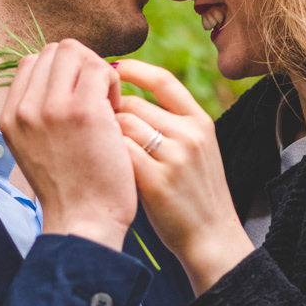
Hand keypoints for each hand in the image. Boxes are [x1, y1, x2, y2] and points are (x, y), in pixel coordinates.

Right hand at [0, 40, 133, 250]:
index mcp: (10, 116)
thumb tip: (60, 77)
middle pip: (56, 50)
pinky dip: (114, 85)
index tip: (77, 99)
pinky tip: (116, 113)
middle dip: (81, 66)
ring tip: (106, 107)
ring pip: (78, 52)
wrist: (82, 222)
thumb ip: (38, 112)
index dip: (62, 72)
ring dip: (98, 73)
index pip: (33, 61)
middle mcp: (25, 109)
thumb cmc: (69, 188)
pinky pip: (102, 69)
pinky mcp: (84, 111)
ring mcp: (52, 108)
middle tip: (96, 100)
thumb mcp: (34, 147)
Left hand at [113, 59, 252, 294]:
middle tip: (94, 127)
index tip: (111, 69)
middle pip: (132, 105)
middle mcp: (190, 134)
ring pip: (122, 125)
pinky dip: (104, 156)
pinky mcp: (157, 181)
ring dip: (103, 135)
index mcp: (200, 121)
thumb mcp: (196, 150)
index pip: (163, 80)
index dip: (133, 70)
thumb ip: (170, 124)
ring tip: (99, 149)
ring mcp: (175, 157)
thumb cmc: (194, 193)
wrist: (211, 237)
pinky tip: (102, 166)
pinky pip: (118, 153)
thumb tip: (122, 99)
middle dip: (108, 113)